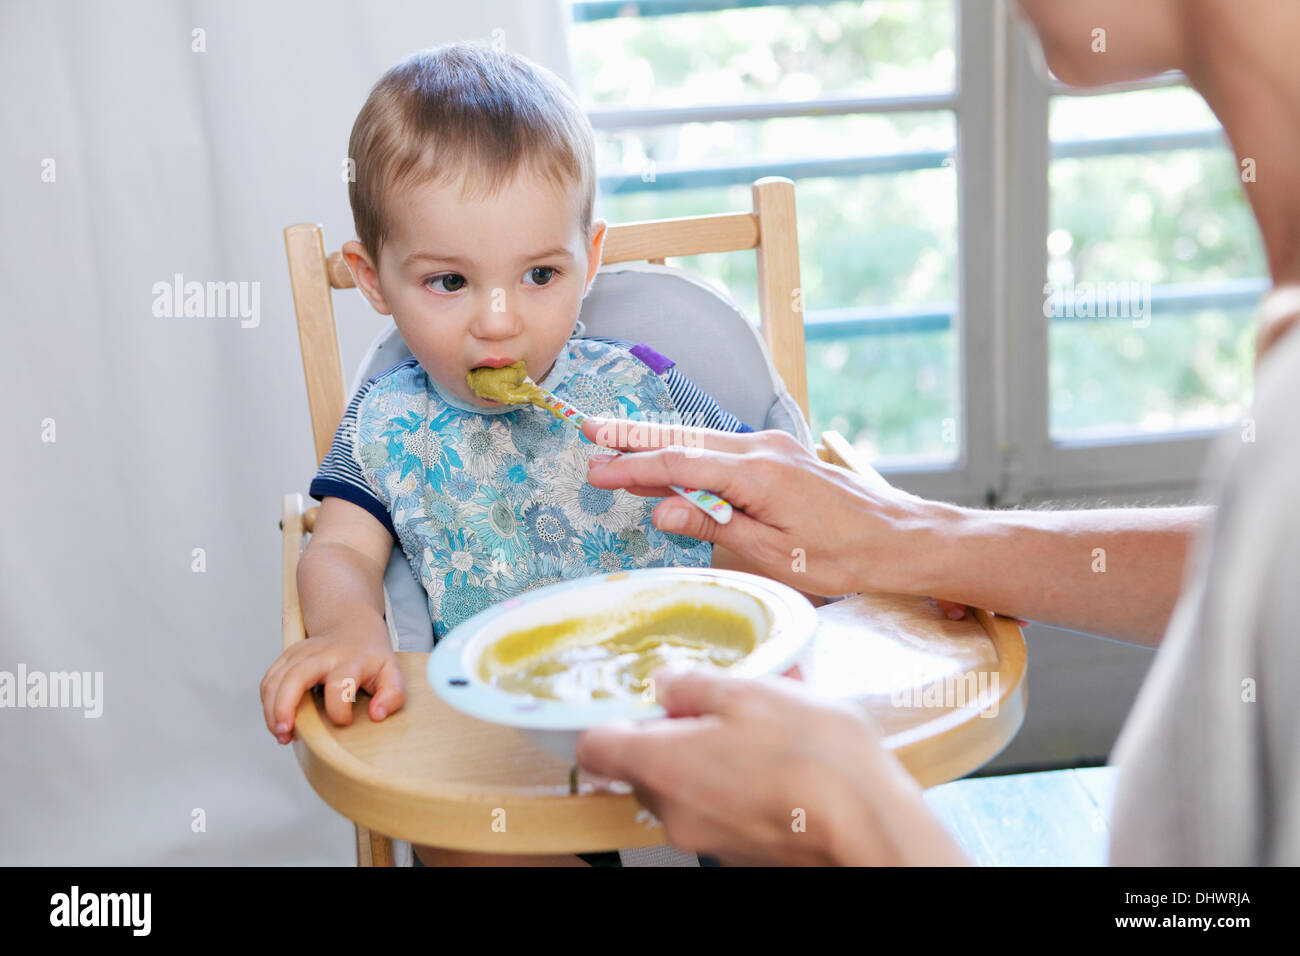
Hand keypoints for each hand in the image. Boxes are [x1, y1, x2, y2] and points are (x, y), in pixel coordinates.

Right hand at [259, 621, 403, 744]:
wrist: (352, 625)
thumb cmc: (371, 656)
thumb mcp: (392, 671)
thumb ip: (393, 695)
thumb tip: (376, 715)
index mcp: (351, 660)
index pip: (339, 684)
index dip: (340, 709)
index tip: (344, 722)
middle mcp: (322, 654)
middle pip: (296, 676)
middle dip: (285, 706)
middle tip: (286, 733)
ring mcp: (301, 653)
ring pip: (276, 678)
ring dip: (271, 709)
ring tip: (281, 734)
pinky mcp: (287, 656)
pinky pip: (269, 679)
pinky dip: (267, 702)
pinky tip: (276, 721)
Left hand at [576, 667, 969, 864]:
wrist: (869, 827)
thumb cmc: (810, 754)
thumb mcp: (749, 692)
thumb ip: (692, 685)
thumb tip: (665, 685)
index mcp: (661, 766)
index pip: (595, 749)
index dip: (613, 721)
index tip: (645, 703)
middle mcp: (671, 813)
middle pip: (644, 769)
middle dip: (675, 735)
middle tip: (725, 705)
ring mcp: (705, 840)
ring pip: (687, 788)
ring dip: (714, 758)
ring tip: (765, 728)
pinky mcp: (740, 853)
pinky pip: (722, 809)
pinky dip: (739, 785)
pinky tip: (782, 762)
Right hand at [581, 418, 957, 598]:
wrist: (902, 539)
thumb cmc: (844, 556)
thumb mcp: (774, 554)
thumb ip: (715, 526)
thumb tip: (662, 508)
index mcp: (757, 473)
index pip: (678, 465)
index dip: (632, 468)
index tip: (594, 469)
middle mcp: (762, 449)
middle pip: (685, 440)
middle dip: (634, 439)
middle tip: (589, 433)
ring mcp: (774, 448)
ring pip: (703, 441)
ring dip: (659, 442)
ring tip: (616, 442)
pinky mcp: (782, 457)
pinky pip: (724, 449)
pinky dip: (690, 452)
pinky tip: (672, 461)